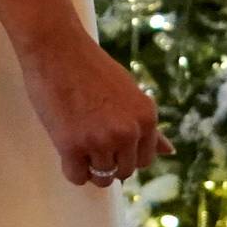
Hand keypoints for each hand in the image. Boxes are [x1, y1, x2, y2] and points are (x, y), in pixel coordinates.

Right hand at [14, 21, 174, 188]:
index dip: (126, 154)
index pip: (145, 159)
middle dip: (109, 163)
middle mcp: (128, 132)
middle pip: (124, 171)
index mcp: (146, 118)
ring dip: (89, 166)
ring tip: (77, 142)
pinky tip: (66, 150)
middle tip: (91, 142)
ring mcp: (101, 141)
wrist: (56, 49)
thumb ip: (146, 124)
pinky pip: (77, 177)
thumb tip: (170, 151)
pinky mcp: (72, 146)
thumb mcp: (129, 93)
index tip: (111, 143)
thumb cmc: (91, 67)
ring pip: (101, 177)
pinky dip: (72, 170)